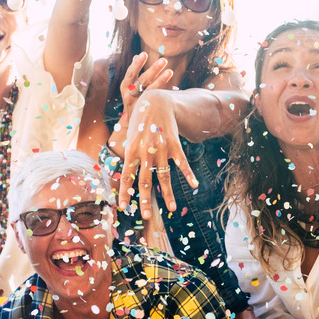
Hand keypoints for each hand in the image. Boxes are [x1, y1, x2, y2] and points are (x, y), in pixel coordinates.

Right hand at [118, 52, 173, 121]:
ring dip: (161, 80)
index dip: (137, 64)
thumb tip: (137, 55)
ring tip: (170, 71)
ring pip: (150, 90)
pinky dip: (164, 92)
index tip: (144, 54)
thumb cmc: (132, 100)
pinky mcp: (146, 112)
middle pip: (142, 81)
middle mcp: (129, 96)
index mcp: (125, 87)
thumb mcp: (130, 86)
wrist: (131, 125)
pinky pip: (157, 100)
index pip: (130, 73)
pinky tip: (173, 87)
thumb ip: (134, 72)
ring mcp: (138, 105)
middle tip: (163, 60)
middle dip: (153, 70)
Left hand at [118, 89, 196, 218]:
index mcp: (131, 151)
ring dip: (168, 193)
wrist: (155, 102)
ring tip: (172, 208)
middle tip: (147, 216)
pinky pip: (182, 162)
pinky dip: (188, 173)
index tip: (124, 207)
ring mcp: (161, 148)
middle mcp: (145, 152)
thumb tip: (126, 173)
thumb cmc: (140, 121)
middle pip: (145, 181)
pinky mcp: (174, 144)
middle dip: (145, 200)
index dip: (125, 192)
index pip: (127, 176)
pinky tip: (194, 185)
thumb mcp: (130, 137)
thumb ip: (130, 155)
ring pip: (164, 176)